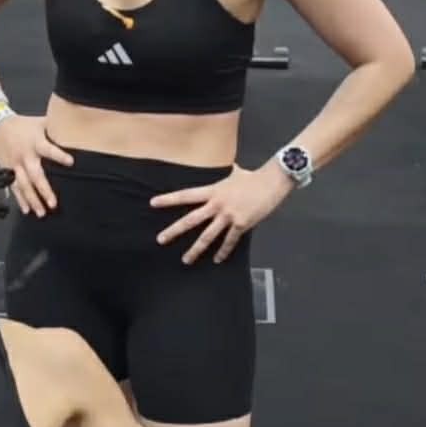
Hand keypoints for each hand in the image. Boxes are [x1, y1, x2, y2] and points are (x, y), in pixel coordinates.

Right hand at [0, 114, 73, 216]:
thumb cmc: (23, 124)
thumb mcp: (41, 122)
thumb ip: (57, 128)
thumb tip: (77, 131)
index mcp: (36, 142)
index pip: (49, 149)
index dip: (59, 155)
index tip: (71, 162)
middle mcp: (25, 156)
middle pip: (35, 176)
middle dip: (44, 190)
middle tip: (53, 204)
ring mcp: (15, 165)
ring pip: (23, 185)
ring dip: (32, 200)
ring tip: (41, 212)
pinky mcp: (7, 170)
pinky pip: (14, 187)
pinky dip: (19, 199)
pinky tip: (26, 210)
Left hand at [150, 161, 292, 264]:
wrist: (272, 182)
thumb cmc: (253, 177)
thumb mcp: (234, 173)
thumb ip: (225, 173)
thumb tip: (226, 166)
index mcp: (213, 191)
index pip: (186, 195)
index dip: (169, 199)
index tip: (153, 203)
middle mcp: (217, 204)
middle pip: (191, 219)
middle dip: (175, 230)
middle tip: (160, 239)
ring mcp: (229, 215)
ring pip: (208, 235)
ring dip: (196, 249)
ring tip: (186, 260)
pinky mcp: (241, 224)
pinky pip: (229, 241)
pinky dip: (223, 251)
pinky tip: (216, 260)